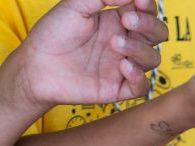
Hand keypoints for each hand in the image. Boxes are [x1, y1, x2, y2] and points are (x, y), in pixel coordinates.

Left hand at [17, 0, 167, 106]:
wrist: (36, 66)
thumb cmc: (53, 33)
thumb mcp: (77, 5)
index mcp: (118, 20)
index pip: (147, 10)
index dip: (148, 5)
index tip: (140, 1)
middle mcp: (125, 42)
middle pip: (158, 34)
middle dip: (149, 26)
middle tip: (128, 22)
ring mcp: (122, 66)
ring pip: (153, 58)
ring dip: (140, 49)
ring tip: (115, 45)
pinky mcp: (117, 88)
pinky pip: (142, 87)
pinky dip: (138, 77)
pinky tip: (122, 67)